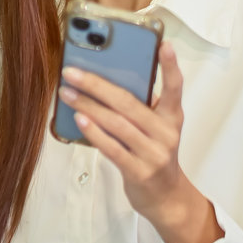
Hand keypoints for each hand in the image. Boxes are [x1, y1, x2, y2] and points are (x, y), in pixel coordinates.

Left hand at [59, 41, 222, 242]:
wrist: (166, 198)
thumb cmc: (154, 153)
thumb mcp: (156, 128)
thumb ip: (141, 107)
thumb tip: (105, 80)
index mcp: (172, 117)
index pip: (175, 88)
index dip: (170, 66)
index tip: (164, 44)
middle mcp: (166, 133)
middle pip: (129, 103)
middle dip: (97, 84)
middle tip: (73, 71)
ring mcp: (154, 154)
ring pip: (117, 124)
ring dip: (88, 106)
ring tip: (67, 93)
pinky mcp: (139, 172)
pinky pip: (113, 148)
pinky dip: (94, 132)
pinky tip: (79, 119)